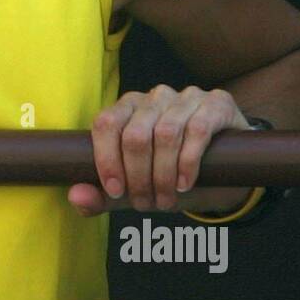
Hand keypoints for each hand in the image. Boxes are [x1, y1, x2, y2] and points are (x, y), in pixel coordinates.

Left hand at [68, 85, 251, 216]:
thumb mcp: (134, 189)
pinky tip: (184, 184)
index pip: (106, 124)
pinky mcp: (217, 103)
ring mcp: (187, 96)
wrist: (224, 173)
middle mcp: (155, 96)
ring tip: (165, 200)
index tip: (115, 192)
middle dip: (138, 177)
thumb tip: (75, 196)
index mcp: (128, 107)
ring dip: (163, 175)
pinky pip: (197, 130)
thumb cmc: (169, 176)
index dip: (106, 160)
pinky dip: (187, 163)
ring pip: (166, 133)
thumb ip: (102, 195)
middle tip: (145, 204)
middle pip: (135, 134)